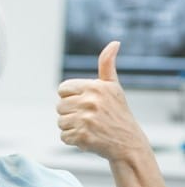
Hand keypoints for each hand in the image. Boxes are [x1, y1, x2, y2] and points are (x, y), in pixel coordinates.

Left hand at [56, 41, 149, 161]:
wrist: (128, 143)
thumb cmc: (118, 114)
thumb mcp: (113, 88)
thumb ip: (107, 66)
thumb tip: (114, 43)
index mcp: (95, 87)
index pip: (62, 89)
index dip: (70, 97)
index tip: (83, 103)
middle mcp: (90, 101)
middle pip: (59, 106)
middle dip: (70, 113)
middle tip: (88, 118)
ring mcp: (86, 120)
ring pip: (60, 122)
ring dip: (71, 127)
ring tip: (88, 128)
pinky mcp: (82, 136)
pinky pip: (63, 137)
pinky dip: (73, 140)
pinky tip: (87, 138)